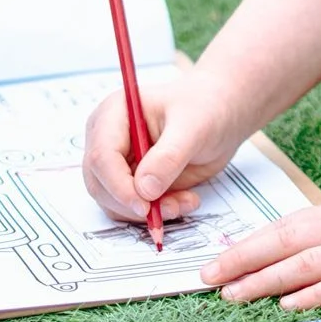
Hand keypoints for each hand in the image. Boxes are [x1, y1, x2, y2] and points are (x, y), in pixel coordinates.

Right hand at [83, 67, 244, 222]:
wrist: (220, 114)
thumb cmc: (205, 107)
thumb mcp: (194, 127)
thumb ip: (168, 157)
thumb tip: (144, 190)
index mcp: (114, 114)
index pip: (102, 157)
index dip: (119, 186)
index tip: (145, 206)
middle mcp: (108, 140)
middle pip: (100, 185)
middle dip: (134, 204)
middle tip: (173, 208)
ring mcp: (118, 163)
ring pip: (115, 203)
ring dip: (149, 213)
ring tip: (185, 201)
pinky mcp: (132, 182)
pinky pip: (134, 209)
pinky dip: (158, 213)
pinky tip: (183, 200)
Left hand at [200, 178, 320, 312]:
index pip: (294, 225)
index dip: (255, 242)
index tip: (224, 257)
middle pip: (289, 240)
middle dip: (244, 259)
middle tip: (206, 278)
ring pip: (309, 261)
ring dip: (265, 278)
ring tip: (231, 294)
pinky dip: (315, 293)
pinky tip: (288, 305)